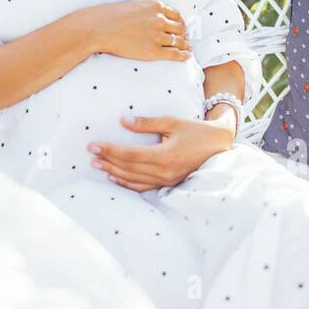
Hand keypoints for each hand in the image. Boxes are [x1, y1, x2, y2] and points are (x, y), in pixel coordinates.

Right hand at [80, 0, 192, 61]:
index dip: (181, 23)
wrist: (99, 28)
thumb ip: (147, 10)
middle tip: (186, 39)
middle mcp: (159, 19)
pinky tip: (187, 56)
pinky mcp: (153, 51)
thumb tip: (153, 16)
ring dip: (185, 45)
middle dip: (184, 34)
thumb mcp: (133, 5)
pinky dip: (183, 55)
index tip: (182, 27)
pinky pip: (174, 54)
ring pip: (178, 41)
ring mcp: (157, 36)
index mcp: (155, 6)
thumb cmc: (110, 16)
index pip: (176, 15)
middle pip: (179, 28)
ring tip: (188, 48)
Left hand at [88, 115, 232, 191]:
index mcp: (165, 156)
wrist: (218, 146)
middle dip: (108, 160)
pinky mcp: (168, 184)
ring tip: (98, 165)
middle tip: (91, 153)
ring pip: (134, 180)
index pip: (130, 155)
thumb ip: (148, 123)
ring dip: (114, 173)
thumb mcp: (172, 122)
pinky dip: (127, 183)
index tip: (94, 145)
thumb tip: (124, 121)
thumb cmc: (196, 130)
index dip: (110, 150)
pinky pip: (143, 187)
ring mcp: (167, 181)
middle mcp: (165, 172)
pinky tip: (116, 178)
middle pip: (129, 168)